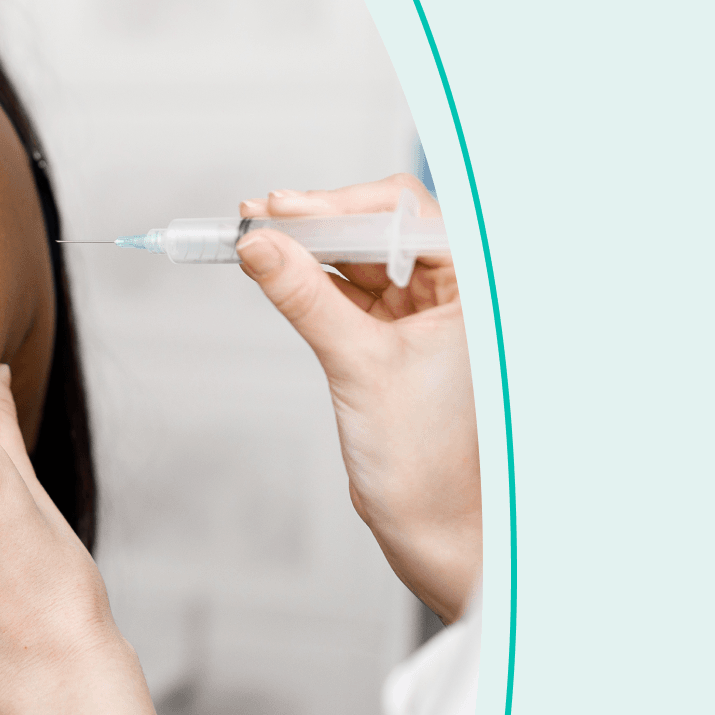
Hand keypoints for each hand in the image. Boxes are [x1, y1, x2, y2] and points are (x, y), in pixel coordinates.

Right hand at [236, 174, 480, 621]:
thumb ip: (304, 296)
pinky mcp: (394, 335)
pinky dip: (308, 277)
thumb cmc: (424, 458)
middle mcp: (457, 292)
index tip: (280, 208)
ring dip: (306, 246)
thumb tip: (258, 244)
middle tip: (255, 216)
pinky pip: (346, 288)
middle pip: (378, 227)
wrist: (430, 524)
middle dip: (316, 221)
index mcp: (475, 289)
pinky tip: (272, 266)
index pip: (405, 214)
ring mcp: (424, 312)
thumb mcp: (357, 364)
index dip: (339, 204)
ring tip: (252, 238)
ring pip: (358, 255)